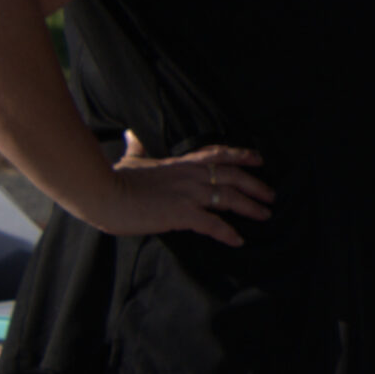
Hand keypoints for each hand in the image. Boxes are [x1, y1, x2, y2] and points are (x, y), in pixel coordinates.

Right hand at [95, 133, 271, 245]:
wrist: (103, 194)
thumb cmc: (114, 178)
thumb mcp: (132, 159)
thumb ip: (138, 147)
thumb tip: (131, 133)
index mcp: (182, 163)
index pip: (218, 154)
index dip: (241, 155)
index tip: (259, 158)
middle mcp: (191, 175)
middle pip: (233, 176)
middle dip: (256, 185)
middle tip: (271, 195)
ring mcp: (188, 193)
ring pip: (229, 197)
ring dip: (250, 207)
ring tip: (265, 215)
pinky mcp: (182, 213)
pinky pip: (212, 223)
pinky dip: (227, 232)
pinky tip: (238, 240)